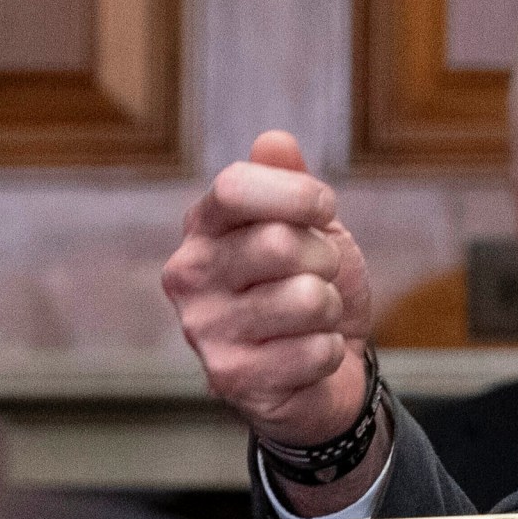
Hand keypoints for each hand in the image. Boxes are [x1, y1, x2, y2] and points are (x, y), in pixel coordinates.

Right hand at [163, 131, 373, 448]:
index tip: (323, 208)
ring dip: (330, 308)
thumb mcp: (309, 226)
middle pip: (278, 242)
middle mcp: (188, 275)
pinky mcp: (230, 378)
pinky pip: (315, 350)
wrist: (323, 372)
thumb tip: (274, 141)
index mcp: (202, 227)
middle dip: (325, 258)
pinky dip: (329, 351)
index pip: (234, 187)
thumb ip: (289, 183)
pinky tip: (305, 358)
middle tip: (319, 275)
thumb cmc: (309, 285)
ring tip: (310, 319)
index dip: (297, 194)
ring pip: (306, 298)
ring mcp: (203, 330)